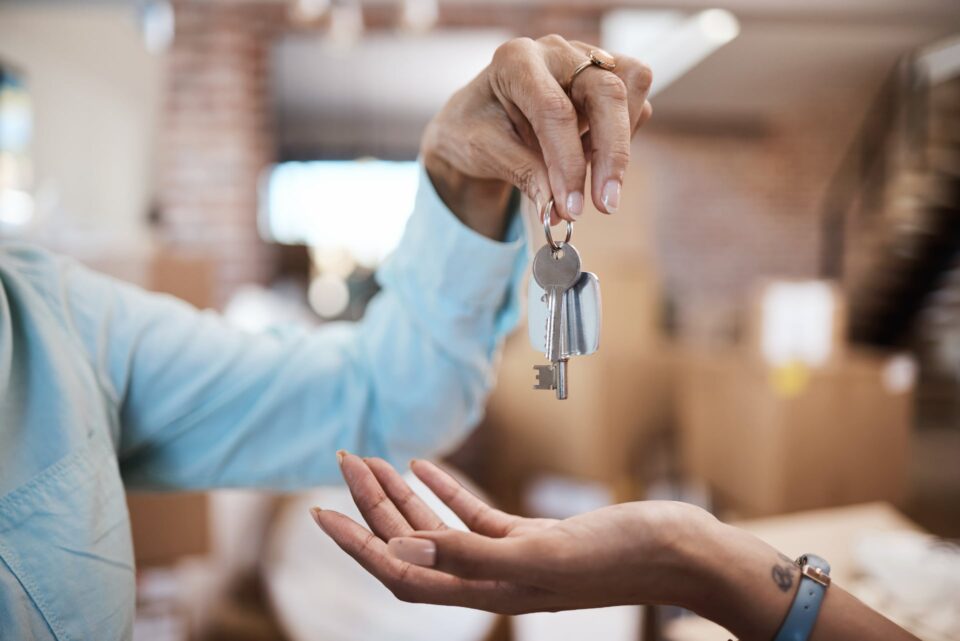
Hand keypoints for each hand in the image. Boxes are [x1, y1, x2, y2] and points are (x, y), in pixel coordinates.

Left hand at [310, 453, 712, 614]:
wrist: (678, 551)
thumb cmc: (621, 555)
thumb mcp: (542, 552)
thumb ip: (469, 554)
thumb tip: (399, 551)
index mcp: (485, 590)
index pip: (399, 570)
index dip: (356, 544)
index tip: (319, 511)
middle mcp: (489, 578)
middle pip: (411, 545)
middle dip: (371, 506)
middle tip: (343, 459)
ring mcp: (510, 557)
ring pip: (438, 528)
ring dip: (401, 495)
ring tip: (372, 459)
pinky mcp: (532, 536)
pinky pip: (475, 516)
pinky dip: (446, 491)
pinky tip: (425, 467)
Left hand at [423, 35, 652, 238]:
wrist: (477, 121)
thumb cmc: (474, 131)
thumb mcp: (483, 152)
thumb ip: (523, 174)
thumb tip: (559, 207)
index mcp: (515, 61)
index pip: (554, 110)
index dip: (567, 162)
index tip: (571, 206)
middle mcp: (555, 53)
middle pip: (606, 91)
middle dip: (611, 153)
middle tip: (605, 205)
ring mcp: (585, 61)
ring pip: (632, 88)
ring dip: (621, 143)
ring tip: (590, 180)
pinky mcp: (606, 78)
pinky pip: (634, 107)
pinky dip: (620, 141)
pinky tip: (589, 161)